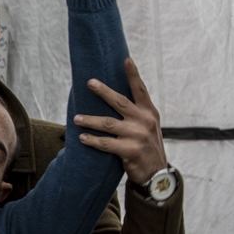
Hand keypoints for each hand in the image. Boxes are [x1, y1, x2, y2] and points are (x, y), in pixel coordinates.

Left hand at [73, 58, 168, 183]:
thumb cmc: (146, 145)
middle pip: (120, 102)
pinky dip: (92, 141)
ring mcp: (138, 136)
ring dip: (90, 120)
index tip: (126, 59)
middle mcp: (144, 121)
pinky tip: (82, 138)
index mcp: (149, 112)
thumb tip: (113, 96)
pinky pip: (106, 144)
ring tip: (76, 119)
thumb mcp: (148, 126)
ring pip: (108, 124)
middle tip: (89, 82)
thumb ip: (136, 112)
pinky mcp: (130, 151)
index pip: (140, 90)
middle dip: (104, 91)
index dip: (133, 74)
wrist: (157, 174)